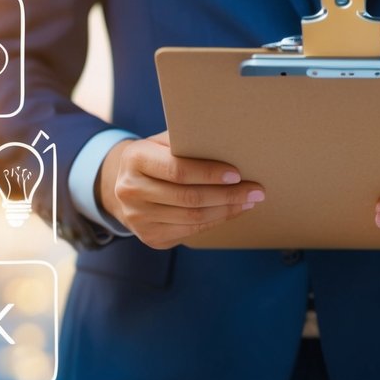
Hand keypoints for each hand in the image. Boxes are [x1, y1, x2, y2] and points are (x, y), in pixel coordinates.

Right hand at [98, 131, 264, 249]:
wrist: (124, 184)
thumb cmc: (156, 157)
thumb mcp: (163, 142)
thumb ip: (188, 142)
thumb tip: (231, 143)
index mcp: (134, 159)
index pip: (177, 170)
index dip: (209, 173)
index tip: (236, 174)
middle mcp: (131, 190)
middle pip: (188, 198)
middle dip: (227, 195)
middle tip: (255, 190)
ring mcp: (138, 218)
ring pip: (192, 218)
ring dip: (226, 210)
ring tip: (250, 201)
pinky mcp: (150, 237)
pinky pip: (190, 231)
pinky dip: (216, 221)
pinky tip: (232, 211)